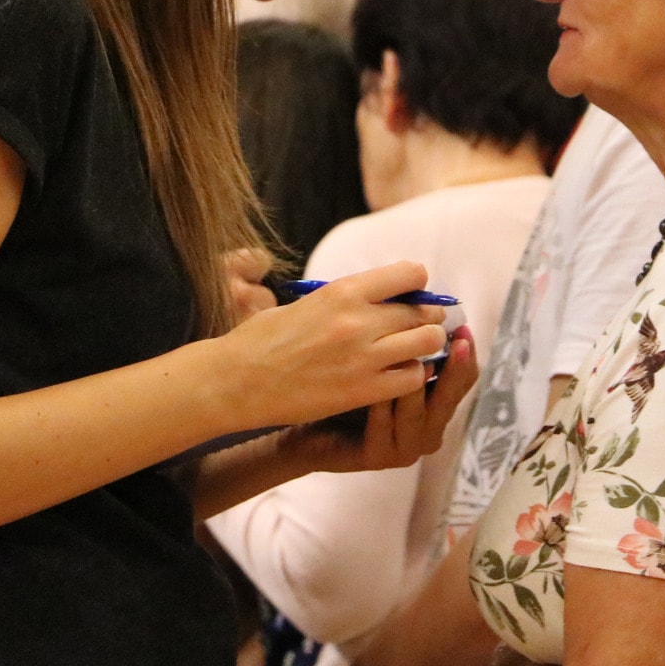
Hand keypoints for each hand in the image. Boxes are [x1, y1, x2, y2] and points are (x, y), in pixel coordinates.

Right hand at [210, 261, 446, 432]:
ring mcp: (363, 358)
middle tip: (418, 324)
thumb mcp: (305, 302)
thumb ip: (344, 299)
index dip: (416, 283)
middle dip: (427, 316)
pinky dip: (413, 376)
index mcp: (343, 291)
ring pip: (427, 342)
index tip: (411, 292)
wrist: (237, 381)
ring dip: (425, 345)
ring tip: (413, 350)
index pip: (409, 274)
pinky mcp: (362, 391)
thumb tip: (375, 297)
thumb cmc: (261, 339)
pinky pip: (413, 379)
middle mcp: (359, 321)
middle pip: (423, 311)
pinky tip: (399, 376)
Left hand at [284, 327, 477, 475]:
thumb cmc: (342, 382)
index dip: (465, 353)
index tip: (462, 326)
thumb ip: (402, 336)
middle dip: (454, 368)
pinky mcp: (378, 457)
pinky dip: (383, 408)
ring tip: (413, 357)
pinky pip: (386, 429)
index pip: (462, 377)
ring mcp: (405, 446)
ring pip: (420, 413)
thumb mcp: (376, 354)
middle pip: (451, 397)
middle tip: (455, 341)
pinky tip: (376, 389)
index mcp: (432, 400)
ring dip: (415, 384)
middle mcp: (427, 426)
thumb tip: (422, 299)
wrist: (303, 424)